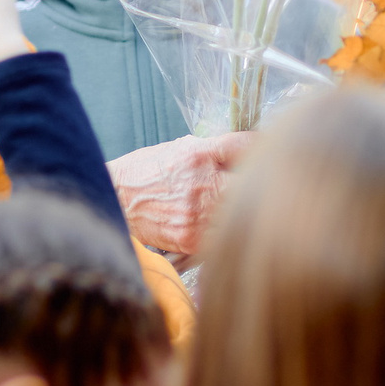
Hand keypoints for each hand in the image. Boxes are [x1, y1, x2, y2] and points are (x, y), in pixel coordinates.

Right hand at [108, 133, 253, 260]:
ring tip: (242, 208)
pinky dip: (228, 230)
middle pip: (251, 185)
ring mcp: (197, 215)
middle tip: (259, 185)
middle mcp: (200, 184)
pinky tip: (220, 225)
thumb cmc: (149, 171)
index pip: (247, 147)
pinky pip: (224, 235)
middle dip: (259, 185)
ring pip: (241, 215)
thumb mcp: (183, 147)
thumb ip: (218, 148)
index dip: (263, 150)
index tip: (270, 153)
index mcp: (199, 156)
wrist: (114, 199)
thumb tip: (253, 146)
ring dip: (245, 211)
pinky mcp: (191, 239)